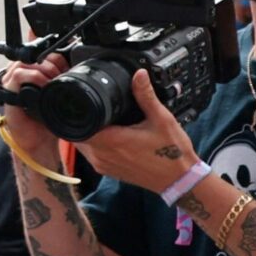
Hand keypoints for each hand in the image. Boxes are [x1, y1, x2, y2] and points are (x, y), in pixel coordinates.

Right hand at [0, 54, 70, 165]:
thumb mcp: (56, 96)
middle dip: (50, 62)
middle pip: (30, 54)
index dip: (54, 56)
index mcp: (27, 74)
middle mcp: (16, 76)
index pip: (37, 52)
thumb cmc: (46, 120)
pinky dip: (34, 77)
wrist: (38, 141)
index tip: (66, 67)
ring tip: (54, 81)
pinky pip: (18, 75)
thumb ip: (60, 81)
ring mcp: (10, 84)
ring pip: (24, 62)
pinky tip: (45, 86)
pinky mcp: (8, 93)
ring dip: (43, 69)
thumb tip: (74, 66)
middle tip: (61, 75)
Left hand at [73, 71, 201, 193]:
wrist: (181, 180)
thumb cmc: (172, 154)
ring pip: (81, 144)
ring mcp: (103, 165)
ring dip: (86, 132)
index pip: (76, 125)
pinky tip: (106, 134)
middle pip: (76, 133)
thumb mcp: (161, 119)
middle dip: (81, 120)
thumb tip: (139, 75)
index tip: (81, 102)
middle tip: (92, 107)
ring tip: (99, 119)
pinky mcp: (107, 171)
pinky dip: (93, 143)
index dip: (75, 112)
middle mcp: (101, 155)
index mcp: (111, 141)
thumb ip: (146, 96)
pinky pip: (91, 154)